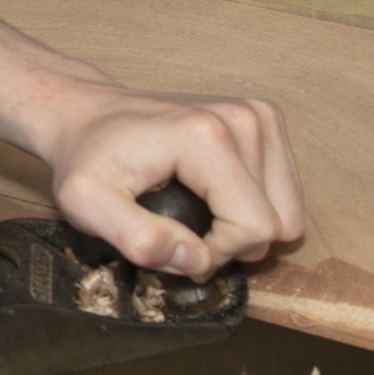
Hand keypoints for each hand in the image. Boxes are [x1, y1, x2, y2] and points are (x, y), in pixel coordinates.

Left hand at [39, 86, 305, 277]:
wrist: (87, 113)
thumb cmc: (86, 159)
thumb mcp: (87, 204)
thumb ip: (139, 239)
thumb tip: (197, 261)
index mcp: (206, 136)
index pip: (254, 227)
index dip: (218, 253)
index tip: (175, 241)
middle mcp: (244, 118)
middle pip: (277, 222)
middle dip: (232, 243)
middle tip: (182, 229)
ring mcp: (259, 115)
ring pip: (287, 211)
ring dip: (244, 228)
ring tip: (196, 212)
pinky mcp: (264, 119)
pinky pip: (284, 192)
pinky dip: (253, 206)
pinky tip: (212, 195)